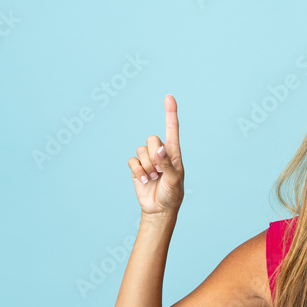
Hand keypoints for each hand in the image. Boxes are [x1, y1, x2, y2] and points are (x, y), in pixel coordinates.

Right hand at [127, 94, 184, 215]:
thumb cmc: (172, 194)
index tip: (169, 97)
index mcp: (173, 152)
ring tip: (153, 178)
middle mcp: (160, 152)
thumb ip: (167, 163)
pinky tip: (144, 180)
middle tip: (160, 171)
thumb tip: (159, 148)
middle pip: (151, 138)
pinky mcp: (137, 167)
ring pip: (141, 150)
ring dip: (146, 166)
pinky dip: (137, 171)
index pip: (172, 129)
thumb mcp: (174, 179)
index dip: (170, 113)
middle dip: (154, 155)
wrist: (159, 209)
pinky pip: (132, 160)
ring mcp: (148, 159)